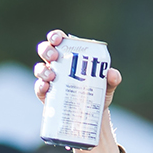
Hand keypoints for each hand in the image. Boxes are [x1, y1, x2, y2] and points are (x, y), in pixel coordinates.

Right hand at [34, 29, 121, 152]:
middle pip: (45, 50)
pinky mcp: (47, 94)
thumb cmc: (98, 94)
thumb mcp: (107, 86)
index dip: (55, 36)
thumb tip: (112, 73)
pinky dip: (41, 86)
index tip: (57, 39)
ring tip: (51, 76)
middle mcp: (57, 65)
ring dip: (42, 70)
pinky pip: (39, 88)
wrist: (93, 116)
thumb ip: (112, 79)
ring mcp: (50, 79)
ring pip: (40, 68)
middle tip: (54, 57)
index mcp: (70, 56)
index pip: (59, 40)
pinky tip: (46, 87)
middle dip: (46, 50)